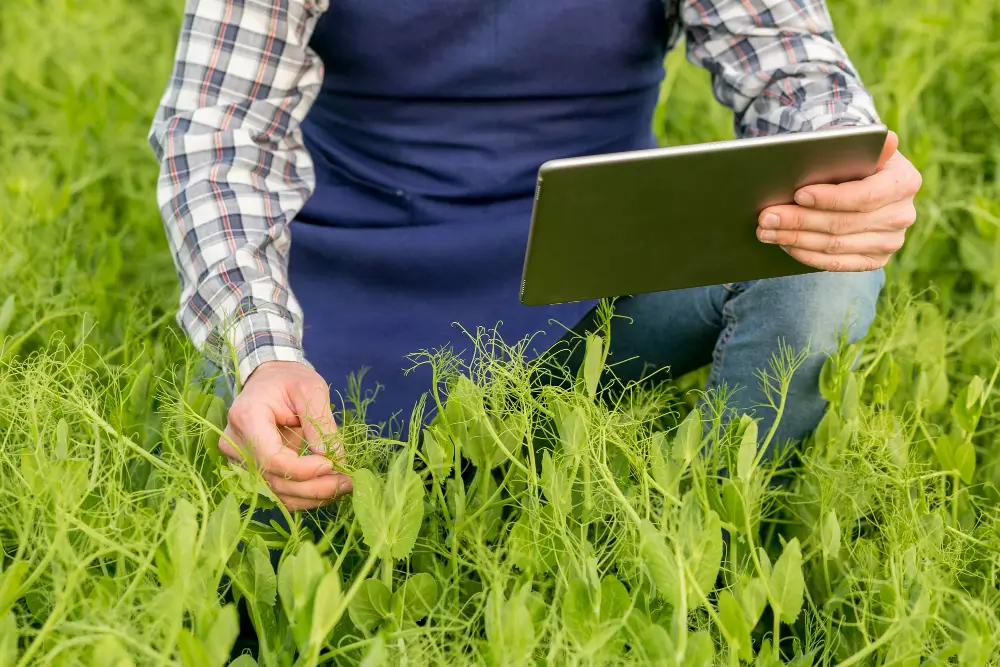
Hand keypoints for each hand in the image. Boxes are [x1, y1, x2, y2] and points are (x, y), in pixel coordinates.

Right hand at [219, 360, 352, 510]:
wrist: (269, 381)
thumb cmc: (289, 379)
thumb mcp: (311, 389)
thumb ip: (321, 421)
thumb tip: (333, 457)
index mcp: (247, 417)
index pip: (271, 458)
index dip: (302, 469)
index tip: (331, 464)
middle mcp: (236, 443)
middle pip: (274, 480)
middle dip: (314, 487)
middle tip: (348, 482)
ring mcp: (239, 460)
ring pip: (276, 492)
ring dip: (312, 496)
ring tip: (343, 486)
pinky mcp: (250, 470)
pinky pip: (276, 492)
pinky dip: (303, 496)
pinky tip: (327, 488)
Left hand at [756, 130, 921, 270]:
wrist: (861, 183)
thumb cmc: (852, 161)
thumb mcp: (856, 146)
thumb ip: (860, 143)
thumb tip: (885, 138)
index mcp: (904, 181)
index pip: (865, 196)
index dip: (830, 198)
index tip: (798, 194)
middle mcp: (903, 215)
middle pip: (843, 224)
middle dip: (800, 220)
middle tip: (766, 216)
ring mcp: (891, 241)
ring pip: (835, 245)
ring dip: (795, 239)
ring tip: (766, 230)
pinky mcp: (875, 260)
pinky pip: (836, 263)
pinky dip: (806, 254)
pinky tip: (784, 244)